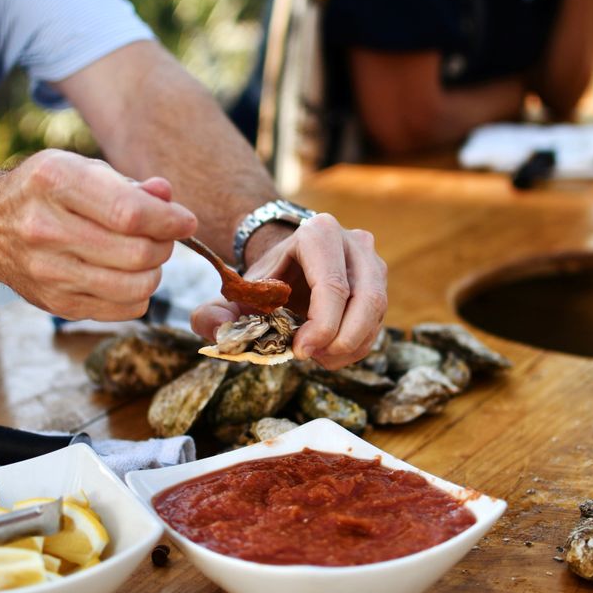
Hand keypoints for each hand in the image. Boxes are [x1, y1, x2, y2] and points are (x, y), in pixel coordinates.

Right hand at [0, 149, 195, 319]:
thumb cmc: (47, 192)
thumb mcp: (83, 170)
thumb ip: (131, 185)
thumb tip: (168, 196)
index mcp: (56, 183)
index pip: (130, 213)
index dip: (170, 221)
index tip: (186, 222)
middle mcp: (46, 229)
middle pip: (137, 253)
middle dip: (164, 246)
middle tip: (163, 238)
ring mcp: (49, 272)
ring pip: (135, 286)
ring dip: (155, 273)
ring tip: (146, 257)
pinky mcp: (57, 304)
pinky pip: (124, 309)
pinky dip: (140, 294)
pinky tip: (128, 276)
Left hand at [190, 213, 387, 369]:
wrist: (285, 264)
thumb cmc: (262, 281)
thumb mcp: (234, 294)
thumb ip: (213, 313)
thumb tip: (219, 333)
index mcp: (318, 234)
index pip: (332, 286)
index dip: (321, 326)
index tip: (299, 351)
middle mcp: (353, 242)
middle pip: (366, 300)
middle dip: (341, 340)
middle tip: (312, 358)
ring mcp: (371, 262)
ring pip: (377, 312)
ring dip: (350, 345)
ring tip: (317, 357)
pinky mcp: (379, 284)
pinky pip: (378, 321)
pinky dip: (356, 345)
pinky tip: (328, 352)